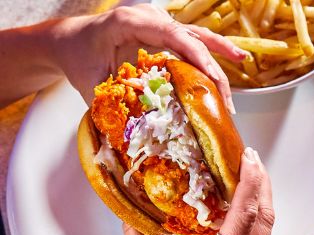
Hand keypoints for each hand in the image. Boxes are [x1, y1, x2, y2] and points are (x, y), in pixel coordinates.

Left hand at [50, 4, 246, 110]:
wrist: (69, 41)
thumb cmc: (78, 57)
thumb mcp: (90, 84)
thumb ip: (112, 105)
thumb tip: (134, 135)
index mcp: (129, 22)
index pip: (172, 36)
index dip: (196, 57)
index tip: (211, 79)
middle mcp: (148, 19)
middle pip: (190, 37)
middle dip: (212, 67)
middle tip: (225, 98)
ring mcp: (158, 24)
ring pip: (197, 35)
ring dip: (221, 51)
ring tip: (242, 62)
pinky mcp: (163, 34)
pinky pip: (192, 41)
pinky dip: (212, 52)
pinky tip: (233, 59)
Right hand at [122, 147, 273, 234]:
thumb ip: (139, 233)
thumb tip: (130, 201)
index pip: (244, 216)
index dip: (250, 183)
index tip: (249, 158)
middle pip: (265, 221)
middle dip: (262, 186)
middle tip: (252, 160)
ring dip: (263, 207)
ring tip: (252, 182)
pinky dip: (258, 229)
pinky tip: (247, 218)